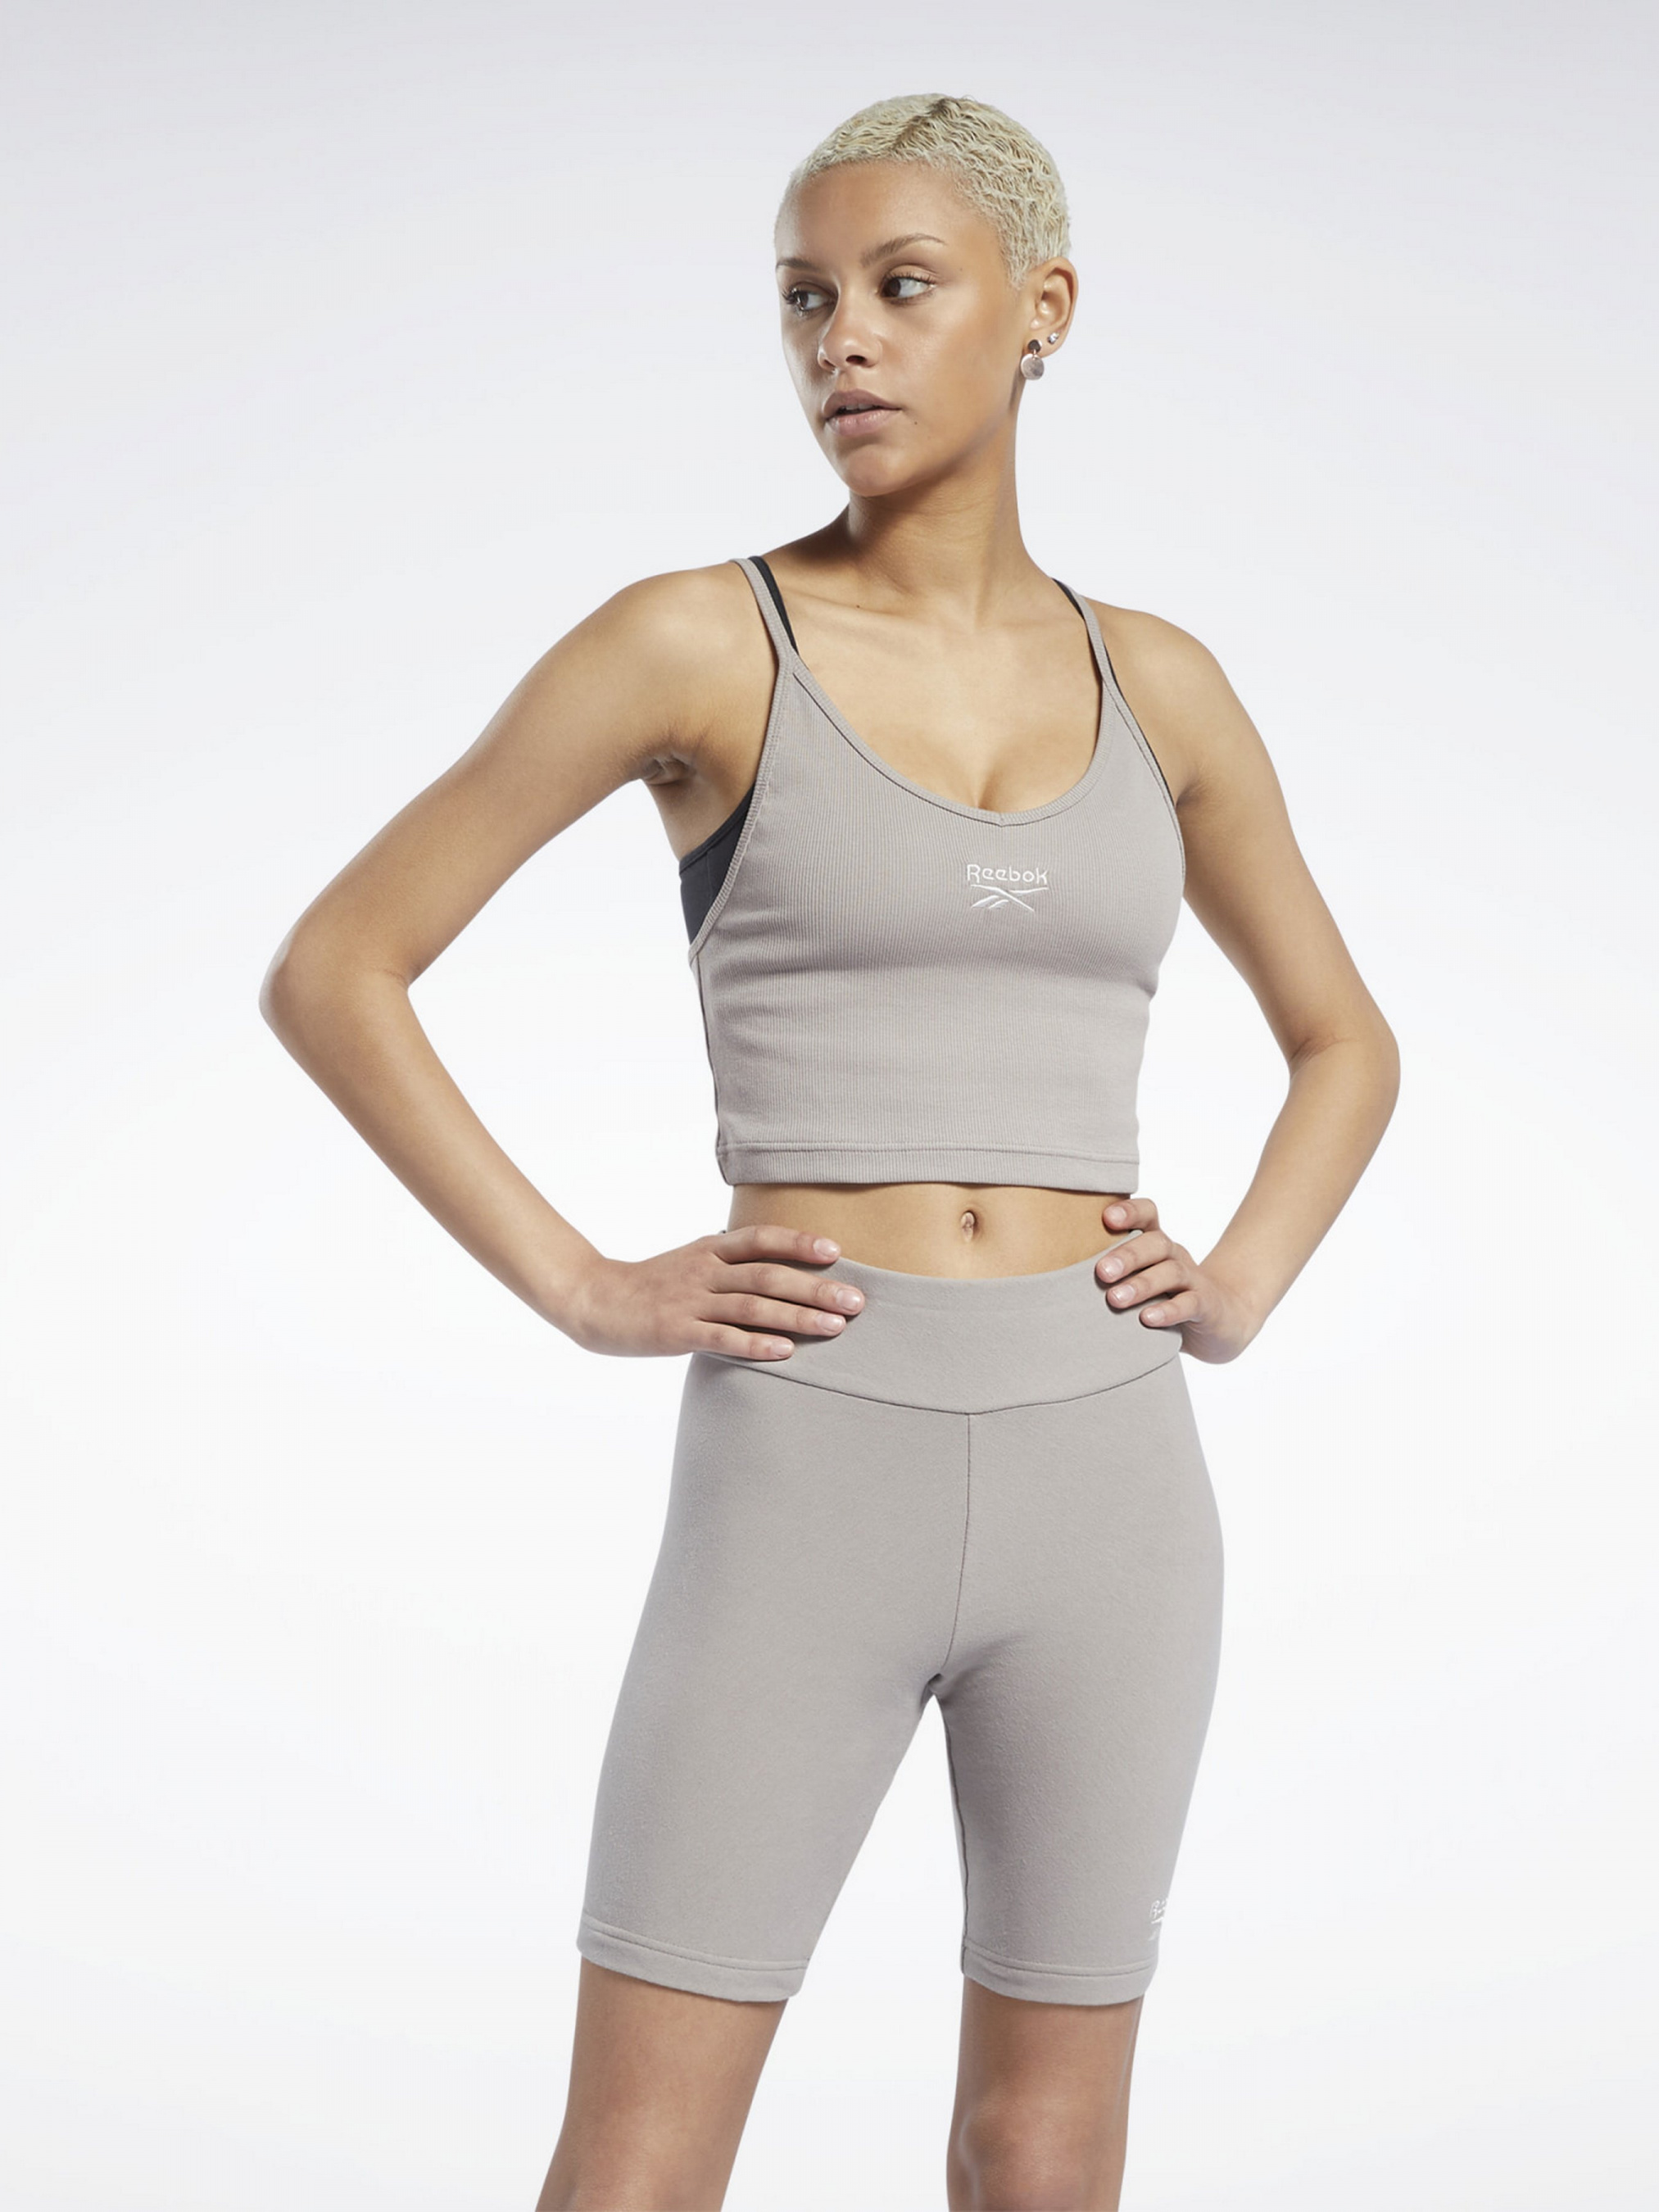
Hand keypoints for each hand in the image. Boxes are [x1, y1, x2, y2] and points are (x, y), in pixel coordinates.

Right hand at [558, 1223, 864, 1360]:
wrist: (594, 1300)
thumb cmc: (652, 1284)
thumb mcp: (692, 1261)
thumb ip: (731, 1262)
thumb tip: (781, 1264)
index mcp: (709, 1249)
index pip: (762, 1238)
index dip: (800, 1242)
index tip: (837, 1252)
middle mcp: (704, 1270)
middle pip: (768, 1274)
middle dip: (816, 1288)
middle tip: (856, 1301)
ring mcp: (690, 1301)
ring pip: (753, 1306)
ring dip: (798, 1316)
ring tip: (835, 1327)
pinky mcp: (676, 1332)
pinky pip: (723, 1337)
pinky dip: (756, 1344)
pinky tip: (785, 1351)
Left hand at [1096, 1196, 1261, 1364]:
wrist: (1222, 1321)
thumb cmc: (1164, 1298)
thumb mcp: (1139, 1281)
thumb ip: (1108, 1274)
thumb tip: (1048, 1280)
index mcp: (1156, 1246)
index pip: (1148, 1215)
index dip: (1130, 1211)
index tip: (1104, 1218)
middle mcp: (1175, 1257)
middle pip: (1156, 1243)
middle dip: (1127, 1255)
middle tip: (1100, 1272)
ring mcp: (1194, 1280)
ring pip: (1171, 1272)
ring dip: (1142, 1284)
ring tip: (1116, 1299)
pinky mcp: (1207, 1306)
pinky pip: (1190, 1304)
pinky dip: (1168, 1310)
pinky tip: (1148, 1319)